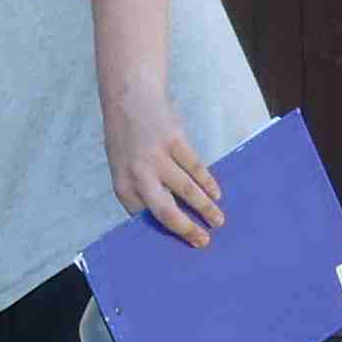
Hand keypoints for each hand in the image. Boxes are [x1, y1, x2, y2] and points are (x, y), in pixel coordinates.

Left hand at [102, 83, 223, 249]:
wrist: (129, 97)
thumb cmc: (127, 138)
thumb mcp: (123, 167)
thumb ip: (141, 190)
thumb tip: (170, 216)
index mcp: (123, 187)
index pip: (146, 219)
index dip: (165, 233)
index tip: (182, 244)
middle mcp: (138, 175)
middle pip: (167, 212)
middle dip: (187, 230)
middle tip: (203, 242)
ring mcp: (157, 158)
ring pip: (187, 191)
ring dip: (206, 208)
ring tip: (218, 220)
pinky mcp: (175, 141)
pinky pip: (196, 168)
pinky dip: (208, 183)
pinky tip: (216, 193)